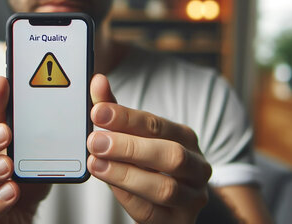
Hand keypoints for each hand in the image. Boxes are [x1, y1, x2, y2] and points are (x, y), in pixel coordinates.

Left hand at [87, 74, 211, 223]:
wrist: (172, 205)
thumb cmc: (150, 164)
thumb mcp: (135, 137)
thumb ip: (116, 112)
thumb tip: (97, 81)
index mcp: (186, 139)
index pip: (157, 125)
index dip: (126, 118)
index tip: (98, 112)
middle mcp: (196, 167)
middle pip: (170, 155)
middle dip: (129, 147)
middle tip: (95, 141)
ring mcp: (191, 198)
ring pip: (165, 188)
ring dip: (126, 174)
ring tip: (96, 164)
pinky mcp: (179, 223)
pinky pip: (153, 213)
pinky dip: (129, 198)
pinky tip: (110, 186)